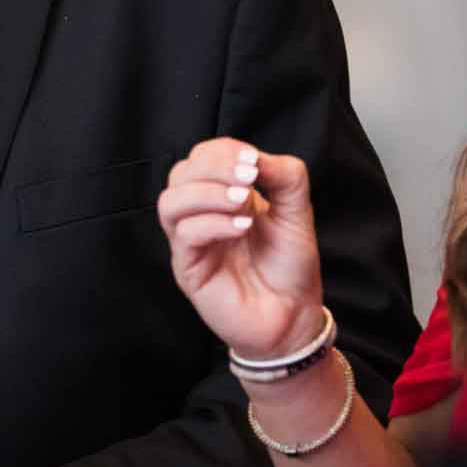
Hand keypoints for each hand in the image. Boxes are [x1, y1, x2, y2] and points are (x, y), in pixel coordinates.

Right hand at [157, 138, 324, 359]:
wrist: (293, 315)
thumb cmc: (290, 266)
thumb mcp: (297, 211)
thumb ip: (285, 177)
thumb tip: (256, 157)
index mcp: (222, 195)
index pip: (202, 157)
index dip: (223, 151)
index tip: (254, 160)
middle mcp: (200, 215)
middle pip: (180, 173)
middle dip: (214, 167)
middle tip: (248, 177)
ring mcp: (191, 242)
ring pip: (170, 202)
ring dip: (207, 193)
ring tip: (243, 203)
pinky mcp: (188, 268)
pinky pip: (185, 234)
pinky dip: (213, 223)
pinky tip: (242, 228)